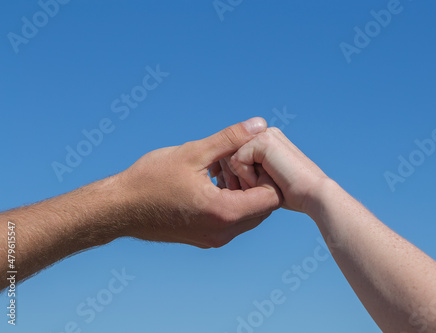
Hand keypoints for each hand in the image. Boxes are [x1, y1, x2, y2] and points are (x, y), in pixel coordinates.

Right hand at [116, 118, 282, 247]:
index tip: (251, 157)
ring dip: (244, 192)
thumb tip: (259, 124)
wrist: (119, 209)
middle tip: (236, 162)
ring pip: (249, 215)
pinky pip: (232, 222)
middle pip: (264, 208)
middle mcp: (224, 232)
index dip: (267, 174)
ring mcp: (214, 239)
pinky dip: (231, 202)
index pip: (272, 197)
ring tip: (221, 170)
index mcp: (224, 212)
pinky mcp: (205, 239)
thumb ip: (230, 138)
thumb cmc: (150, 179)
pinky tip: (212, 182)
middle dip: (256, 182)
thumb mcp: (193, 152)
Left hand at [212, 127, 328, 213]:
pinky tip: (265, 182)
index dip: (227, 173)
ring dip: (239, 178)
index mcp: (264, 141)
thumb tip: (224, 179)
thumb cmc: (292, 195)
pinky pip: (236, 160)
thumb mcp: (264, 183)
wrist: (313, 195)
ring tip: (258, 187)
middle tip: (243, 190)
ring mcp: (265, 135)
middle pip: (227, 155)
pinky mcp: (264, 141)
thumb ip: (248, 175)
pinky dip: (246, 177)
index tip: (233, 189)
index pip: (231, 154)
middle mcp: (264, 134)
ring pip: (230, 158)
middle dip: (229, 175)